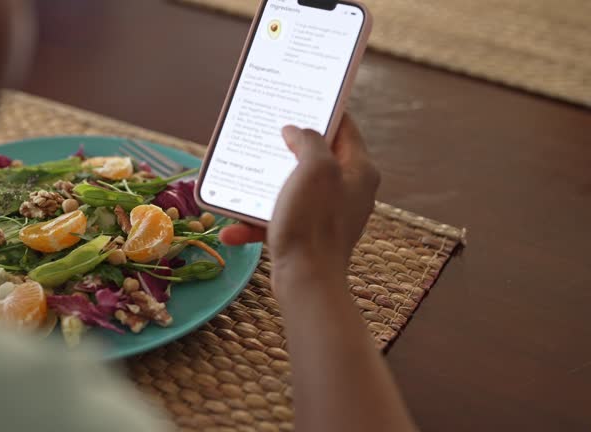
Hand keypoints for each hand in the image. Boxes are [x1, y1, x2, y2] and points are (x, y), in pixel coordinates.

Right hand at [220, 114, 379, 267]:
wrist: (306, 282)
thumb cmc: (314, 221)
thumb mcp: (314, 168)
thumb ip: (307, 141)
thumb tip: (296, 132)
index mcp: (359, 170)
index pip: (345, 127)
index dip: (322, 109)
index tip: (298, 98)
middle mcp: (348, 190)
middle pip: (315, 156)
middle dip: (285, 147)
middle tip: (265, 133)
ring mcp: (327, 214)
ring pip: (292, 188)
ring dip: (262, 187)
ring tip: (239, 180)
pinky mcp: (308, 235)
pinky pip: (279, 219)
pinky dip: (256, 222)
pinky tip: (231, 229)